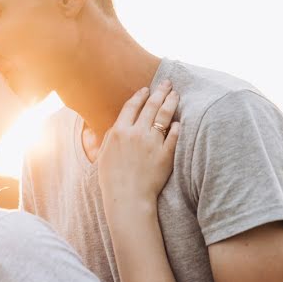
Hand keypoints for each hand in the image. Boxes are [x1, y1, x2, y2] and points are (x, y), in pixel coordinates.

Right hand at [98, 81, 179, 207]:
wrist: (127, 198)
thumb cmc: (112, 180)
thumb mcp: (103, 155)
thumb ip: (109, 137)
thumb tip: (116, 126)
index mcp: (119, 131)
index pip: (132, 107)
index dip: (140, 96)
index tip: (146, 89)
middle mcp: (136, 133)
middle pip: (151, 106)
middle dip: (159, 92)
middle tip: (167, 83)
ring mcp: (152, 143)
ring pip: (164, 116)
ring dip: (170, 102)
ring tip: (175, 95)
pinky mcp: (165, 154)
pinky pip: (173, 135)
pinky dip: (176, 127)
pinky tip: (179, 122)